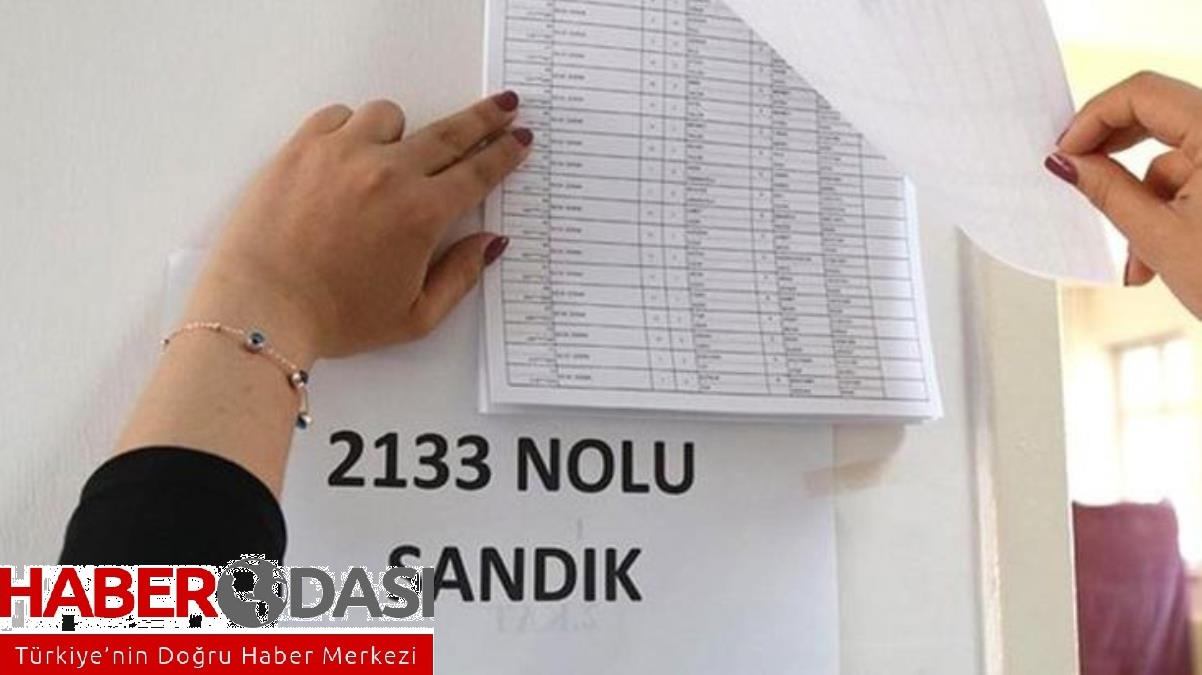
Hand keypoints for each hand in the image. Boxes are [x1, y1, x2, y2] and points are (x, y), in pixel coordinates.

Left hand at [184, 92, 530, 362]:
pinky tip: (349, 152)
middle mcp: (389, 174)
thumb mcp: (415, 317)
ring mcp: (343, 154)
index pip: (478, 173)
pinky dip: (351, 128)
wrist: (261, 309)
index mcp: (422, 215)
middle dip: (482, 120)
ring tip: (395, 154)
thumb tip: (492, 242)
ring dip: (401, 132)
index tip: (519, 138)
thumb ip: (461, 276)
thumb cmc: (337, 320)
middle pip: (450, 133)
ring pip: (390, 117)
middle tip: (502, 106)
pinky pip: (339, 115)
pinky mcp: (302, 148)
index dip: (505, 153)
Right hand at [1046, 71, 1201, 314]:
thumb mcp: (1158, 236)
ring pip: (1172, 157)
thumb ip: (1107, 190)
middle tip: (1079, 178)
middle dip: (1111, 152)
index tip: (1064, 152)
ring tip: (1136, 261)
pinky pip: (1193, 177)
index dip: (1093, 118)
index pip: (1142, 93)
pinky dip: (1168, 211)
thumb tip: (1067, 162)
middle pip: (1157, 114)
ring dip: (1141, 201)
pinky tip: (1159, 258)